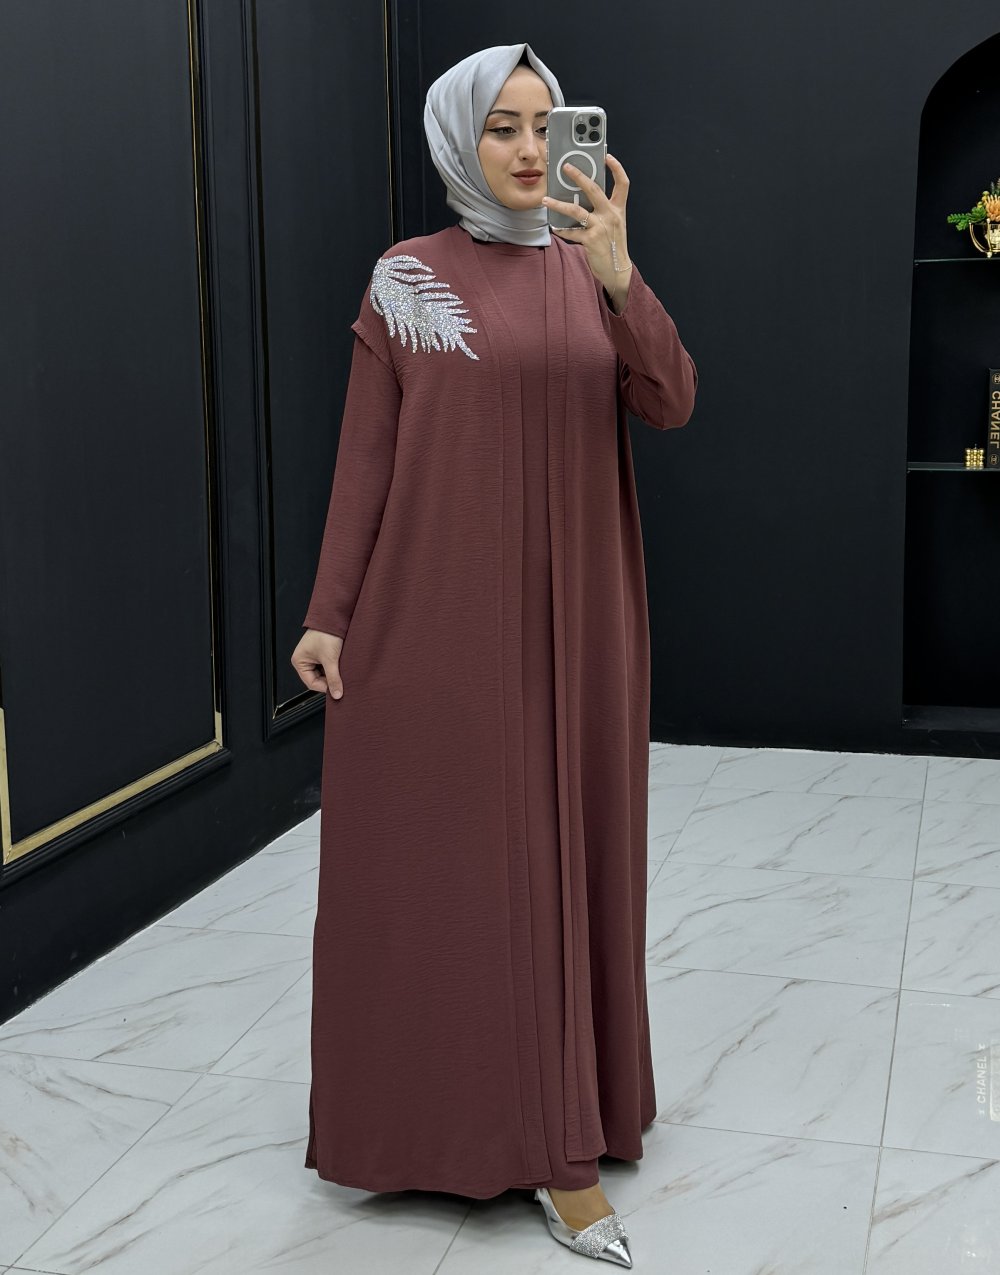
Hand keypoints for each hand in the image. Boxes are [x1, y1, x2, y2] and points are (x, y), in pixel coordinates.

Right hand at [291, 629, 344, 698]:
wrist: (334, 617)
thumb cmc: (326, 634)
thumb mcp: (330, 659)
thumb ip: (333, 678)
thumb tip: (337, 694)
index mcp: (299, 662)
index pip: (311, 684)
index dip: (325, 688)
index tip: (337, 690)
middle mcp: (304, 660)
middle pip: (317, 679)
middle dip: (329, 681)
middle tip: (341, 682)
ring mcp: (313, 657)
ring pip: (323, 673)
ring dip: (332, 674)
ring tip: (341, 672)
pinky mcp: (322, 653)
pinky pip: (327, 666)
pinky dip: (334, 668)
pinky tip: (341, 667)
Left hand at [541, 152, 632, 308]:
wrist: (617, 271)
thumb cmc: (613, 246)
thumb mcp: (614, 225)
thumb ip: (602, 211)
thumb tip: (582, 199)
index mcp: (618, 210)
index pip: (623, 184)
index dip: (617, 168)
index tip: (607, 156)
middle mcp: (611, 215)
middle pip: (594, 189)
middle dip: (579, 176)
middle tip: (566, 167)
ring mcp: (601, 227)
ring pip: (576, 210)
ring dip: (558, 204)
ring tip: (545, 199)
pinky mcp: (591, 240)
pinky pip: (571, 232)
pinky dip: (561, 230)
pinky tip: (554, 228)